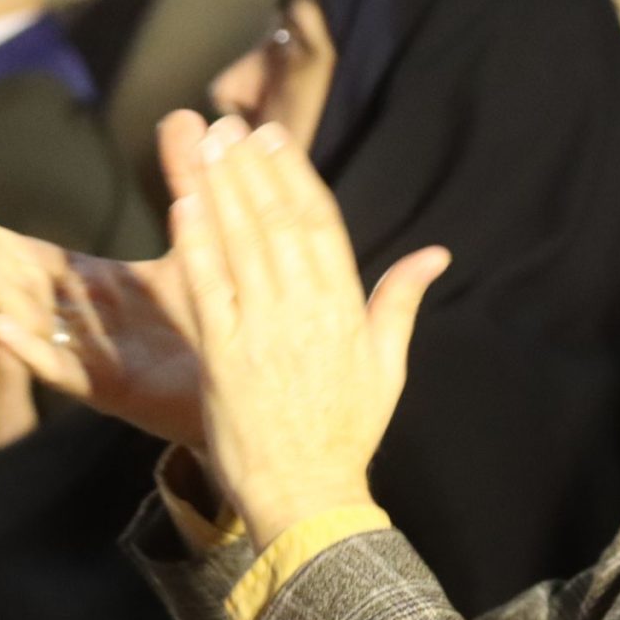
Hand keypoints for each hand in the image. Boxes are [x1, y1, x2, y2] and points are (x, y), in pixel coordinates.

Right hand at [0, 111, 214, 447]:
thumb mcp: (198, 243)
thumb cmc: (223, 318)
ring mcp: (96, 355)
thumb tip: (190, 114)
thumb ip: (188, 183)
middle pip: (24, 285)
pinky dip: (31, 348)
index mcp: (102, 288)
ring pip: (35, 322)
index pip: (36, 260)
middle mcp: (90, 321)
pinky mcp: (113, 389)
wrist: (259, 382)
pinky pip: (63, 368)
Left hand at [174, 117, 448, 545]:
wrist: (308, 495)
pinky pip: (208, 289)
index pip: (320, 226)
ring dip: (222, 190)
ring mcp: (262, 331)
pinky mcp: (223, 356)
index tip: (273, 138)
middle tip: (231, 125)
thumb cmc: (348, 432)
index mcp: (346, 310)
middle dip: (252, 169)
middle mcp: (306, 312)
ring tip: (205, 145)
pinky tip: (183, 204)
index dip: (294, 176)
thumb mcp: (387, 366)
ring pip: (241, 245)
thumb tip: (436, 254)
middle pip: (277, 224)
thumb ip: (400, 301)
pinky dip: (196, 244)